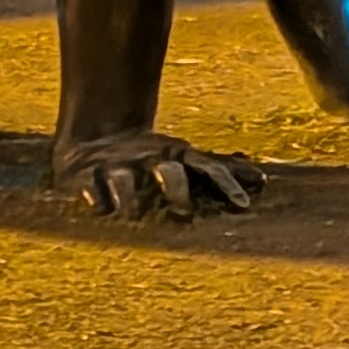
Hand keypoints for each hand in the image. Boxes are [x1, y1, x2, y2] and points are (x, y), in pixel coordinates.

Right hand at [55, 130, 258, 219]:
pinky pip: (89, 184)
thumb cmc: (154, 158)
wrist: (99, 134)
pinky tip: (100, 209)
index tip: (244, 205)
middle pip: (167, 171)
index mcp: (179, 156)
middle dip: (176, 188)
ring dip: (130, 193)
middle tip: (184, 211)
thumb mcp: (187, 159)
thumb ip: (222, 172)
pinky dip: (95, 195)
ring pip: (124, 178)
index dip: (227, 184)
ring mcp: (117, 165)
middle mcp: (151, 159)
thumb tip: (263, 181)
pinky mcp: (85, 174)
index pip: (209, 168)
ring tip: (133, 214)